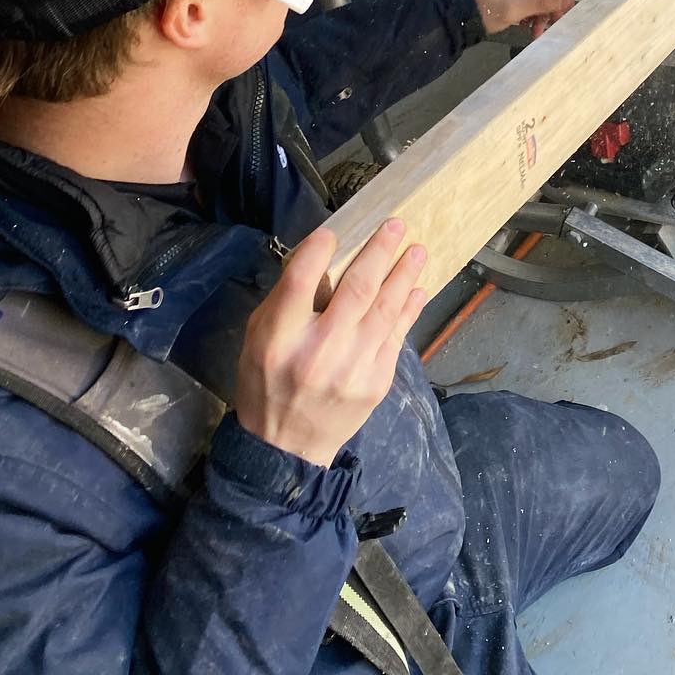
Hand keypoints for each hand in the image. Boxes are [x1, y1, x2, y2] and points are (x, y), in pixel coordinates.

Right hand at [234, 221, 426, 467]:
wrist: (286, 448)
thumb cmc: (267, 384)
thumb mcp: (258, 341)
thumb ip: (286, 302)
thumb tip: (323, 260)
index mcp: (279, 339)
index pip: (301, 282)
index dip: (318, 250)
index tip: (334, 232)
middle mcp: (317, 352)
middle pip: (355, 290)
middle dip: (379, 252)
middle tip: (396, 225)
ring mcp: (352, 369)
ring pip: (385, 309)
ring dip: (404, 276)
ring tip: (417, 251)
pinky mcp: (375, 382)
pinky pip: (397, 336)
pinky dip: (409, 309)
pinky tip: (416, 289)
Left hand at [467, 0, 574, 35]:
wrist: (450, 14)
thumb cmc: (480, 8)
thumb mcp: (513, 8)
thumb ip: (543, 2)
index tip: (565, 16)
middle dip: (547, 6)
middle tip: (548, 28)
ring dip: (538, 10)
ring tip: (535, 31)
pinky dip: (528, 7)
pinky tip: (526, 23)